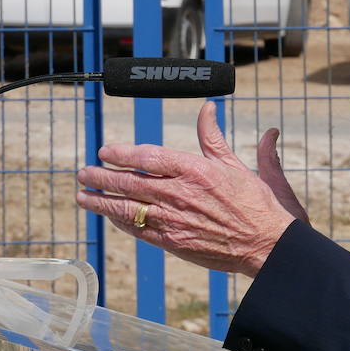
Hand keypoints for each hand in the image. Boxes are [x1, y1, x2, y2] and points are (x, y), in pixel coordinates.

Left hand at [75, 103, 302, 276]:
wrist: (266, 243)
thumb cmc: (254, 202)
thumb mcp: (235, 164)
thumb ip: (212, 137)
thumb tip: (207, 108)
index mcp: (195, 170)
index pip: (148, 157)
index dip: (122, 154)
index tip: (106, 151)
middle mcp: (180, 194)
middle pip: (130, 183)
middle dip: (102, 177)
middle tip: (84, 172)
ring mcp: (174, 221)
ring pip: (128, 209)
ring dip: (102, 201)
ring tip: (83, 195)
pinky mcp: (173, 243)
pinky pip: (138, 230)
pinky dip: (121, 221)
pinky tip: (110, 215)